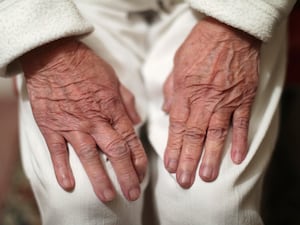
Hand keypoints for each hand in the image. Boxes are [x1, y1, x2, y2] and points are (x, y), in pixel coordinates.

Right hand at [21, 38, 146, 201]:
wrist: (55, 55)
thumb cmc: (87, 66)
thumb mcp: (115, 79)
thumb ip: (127, 102)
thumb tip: (136, 121)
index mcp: (112, 109)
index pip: (130, 140)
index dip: (138, 160)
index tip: (143, 175)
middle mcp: (95, 120)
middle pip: (114, 152)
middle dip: (125, 175)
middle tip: (132, 193)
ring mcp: (72, 124)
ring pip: (88, 156)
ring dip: (99, 178)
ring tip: (108, 196)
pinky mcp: (51, 126)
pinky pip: (57, 151)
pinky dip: (62, 169)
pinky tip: (69, 185)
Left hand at [163, 17, 260, 187]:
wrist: (228, 30)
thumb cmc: (199, 46)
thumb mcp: (177, 66)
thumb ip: (171, 91)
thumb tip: (167, 111)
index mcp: (186, 93)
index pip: (177, 127)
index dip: (173, 148)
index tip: (170, 166)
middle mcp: (204, 101)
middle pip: (195, 135)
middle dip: (188, 160)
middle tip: (184, 181)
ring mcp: (226, 101)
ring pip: (217, 134)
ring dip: (211, 157)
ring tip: (206, 177)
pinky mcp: (244, 97)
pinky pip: (242, 123)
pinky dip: (240, 141)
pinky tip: (237, 158)